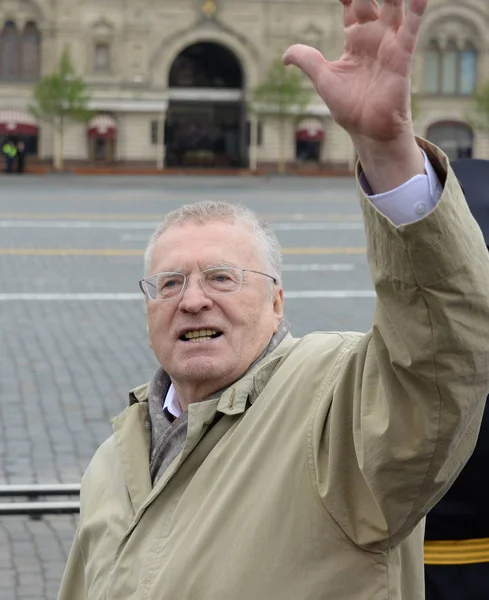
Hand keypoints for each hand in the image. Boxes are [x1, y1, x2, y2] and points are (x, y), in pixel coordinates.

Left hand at [283, 0, 427, 191]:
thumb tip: (284, 56)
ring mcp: (389, 44)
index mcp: (354, 39)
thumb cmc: (349, 106)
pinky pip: (411, 30)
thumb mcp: (323, 79)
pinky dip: (417, 11)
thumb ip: (306, 61)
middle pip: (370, 0)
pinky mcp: (402, 56)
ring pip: (393, 6)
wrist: (368, 129)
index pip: (351, 5)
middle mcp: (373, 36)